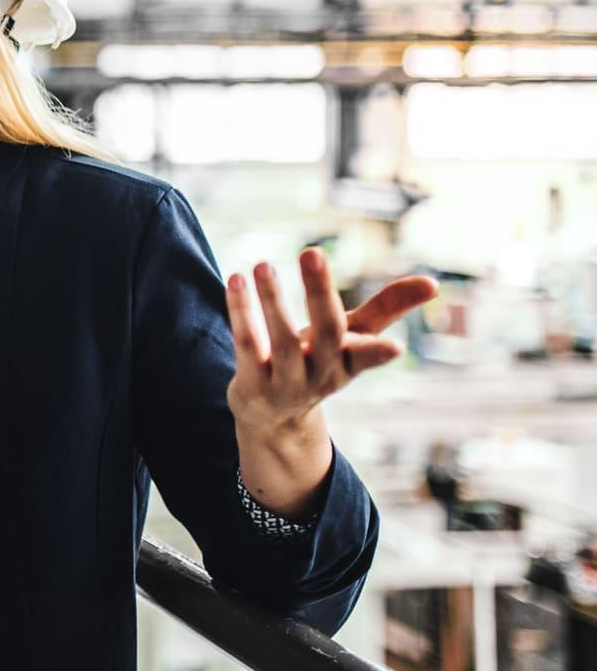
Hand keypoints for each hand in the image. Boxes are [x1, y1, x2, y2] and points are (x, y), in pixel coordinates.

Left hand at [224, 248, 436, 432]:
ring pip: (282, 341)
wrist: (273, 418)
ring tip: (263, 265)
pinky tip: (236, 280)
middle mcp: (321, 374)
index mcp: (350, 362)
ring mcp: (286, 383)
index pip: (368, 356)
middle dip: (320, 294)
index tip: (394, 348)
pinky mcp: (252, 385)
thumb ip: (387, 308)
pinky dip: (241, 312)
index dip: (378, 353)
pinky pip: (247, 345)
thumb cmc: (318, 362)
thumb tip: (434, 283)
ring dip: (272, 300)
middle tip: (313, 252)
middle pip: (326, 335)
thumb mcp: (353, 338)